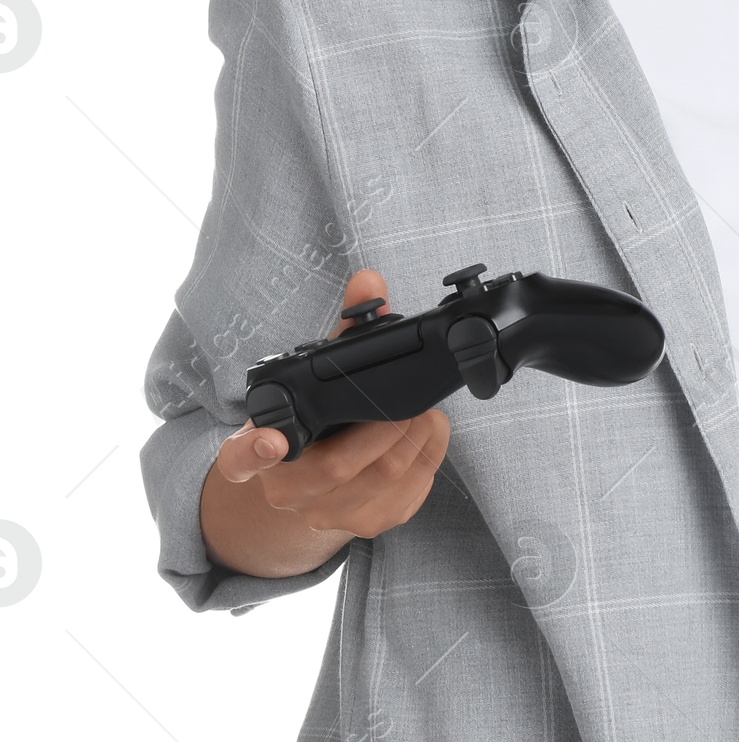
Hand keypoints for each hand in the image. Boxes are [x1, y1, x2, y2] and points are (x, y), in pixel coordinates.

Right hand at [210, 269, 450, 543]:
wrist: (318, 483)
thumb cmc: (319, 419)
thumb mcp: (318, 376)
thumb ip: (343, 329)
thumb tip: (369, 281)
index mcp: (260, 448)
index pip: (240, 457)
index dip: (255, 449)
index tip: (271, 438)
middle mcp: (286, 489)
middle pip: (340, 465)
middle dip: (388, 424)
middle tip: (411, 400)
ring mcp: (324, 515)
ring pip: (383, 479)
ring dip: (416, 438)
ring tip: (425, 411)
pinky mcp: (365, 526)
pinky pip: (407, 497)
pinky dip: (429, 459)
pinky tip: (429, 434)